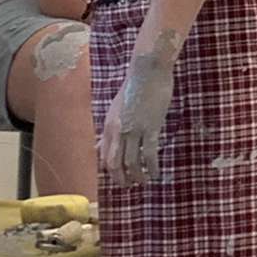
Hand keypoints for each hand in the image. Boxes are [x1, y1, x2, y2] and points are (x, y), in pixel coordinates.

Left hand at [101, 58, 172, 184]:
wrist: (147, 70)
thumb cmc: (134, 87)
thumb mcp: (116, 110)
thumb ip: (110, 130)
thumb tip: (100, 146)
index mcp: (109, 126)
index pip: (105, 156)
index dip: (111, 172)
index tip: (119, 178)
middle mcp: (118, 130)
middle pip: (116, 163)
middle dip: (122, 179)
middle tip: (131, 186)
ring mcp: (134, 129)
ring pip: (132, 162)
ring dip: (138, 176)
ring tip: (144, 182)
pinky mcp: (150, 127)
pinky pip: (150, 153)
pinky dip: (153, 167)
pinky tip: (157, 173)